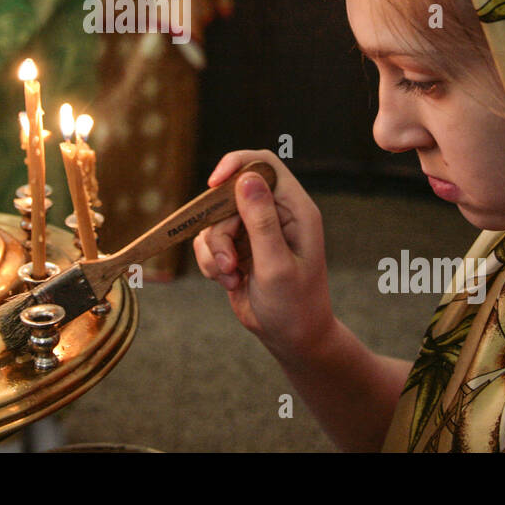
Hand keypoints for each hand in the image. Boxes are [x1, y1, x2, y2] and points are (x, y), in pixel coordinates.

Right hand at [192, 149, 334, 359]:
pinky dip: (211, 262)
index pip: (263, 165)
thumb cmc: (294, 305)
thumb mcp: (276, 264)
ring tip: (232, 277)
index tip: (212, 184)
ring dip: (215, 250)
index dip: (236, 165)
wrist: (292, 339)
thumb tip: (246, 178)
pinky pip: (209, 241)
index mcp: (295, 209)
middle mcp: (276, 213)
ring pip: (215, 220)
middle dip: (220, 229)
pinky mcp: (238, 248)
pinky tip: (230, 282)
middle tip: (227, 261)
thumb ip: (261, 221)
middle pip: (229, 195)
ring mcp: (255, 230)